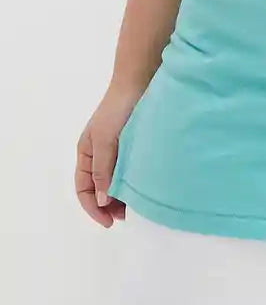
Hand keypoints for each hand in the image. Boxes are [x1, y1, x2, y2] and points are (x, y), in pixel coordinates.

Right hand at [75, 80, 143, 227]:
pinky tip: (142, 187)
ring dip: (121, 195)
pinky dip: (132, 181)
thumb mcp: (105, 141)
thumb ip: (103, 170)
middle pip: (99, 187)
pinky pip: (128, 169)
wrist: (140, 81)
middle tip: (126, 216)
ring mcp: (117, 149)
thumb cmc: (118, 109)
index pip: (83, 189)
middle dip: (108, 205)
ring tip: (135, 205)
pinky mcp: (133, 144)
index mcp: (86, 153)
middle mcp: (99, 153)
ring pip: (114, 180)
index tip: (109, 222)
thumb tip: (103, 201)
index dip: (93, 208)